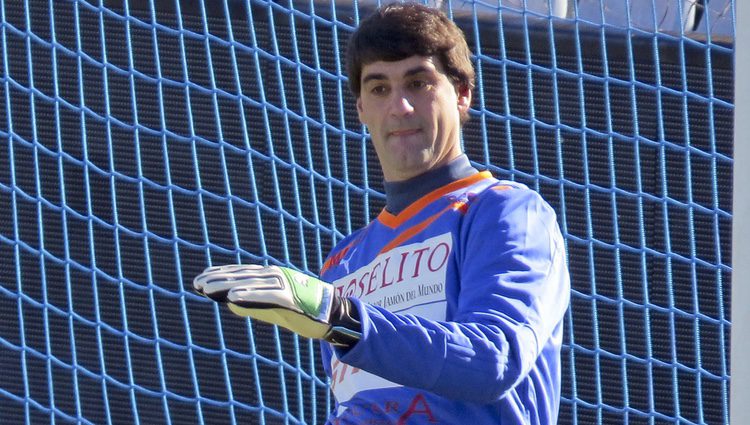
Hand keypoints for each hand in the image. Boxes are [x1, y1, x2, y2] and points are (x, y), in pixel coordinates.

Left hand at [193, 264, 359, 344]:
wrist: (332, 315)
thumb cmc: (304, 311)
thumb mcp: (273, 308)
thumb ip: (253, 304)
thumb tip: (230, 303)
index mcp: (271, 277)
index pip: (241, 273)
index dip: (220, 275)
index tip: (200, 279)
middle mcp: (275, 276)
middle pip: (242, 275)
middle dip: (218, 279)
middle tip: (197, 283)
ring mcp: (284, 285)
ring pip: (250, 283)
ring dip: (227, 285)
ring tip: (207, 289)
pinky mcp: (291, 298)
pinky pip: (266, 295)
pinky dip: (249, 295)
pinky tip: (232, 298)